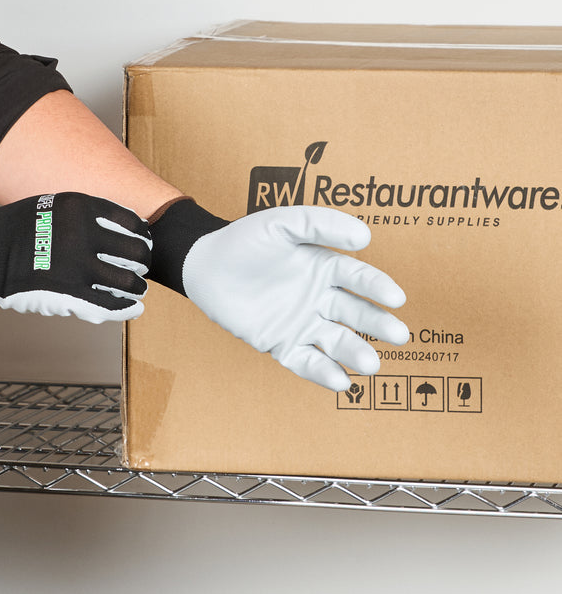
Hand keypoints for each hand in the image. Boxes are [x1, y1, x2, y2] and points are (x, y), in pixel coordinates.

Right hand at [0, 192, 151, 322]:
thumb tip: (121, 227)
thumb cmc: (16, 229)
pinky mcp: (71, 293)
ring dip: (136, 287)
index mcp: (82, 207)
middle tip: (142, 266)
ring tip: (137, 288)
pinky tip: (134, 308)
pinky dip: (127, 308)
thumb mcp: (53, 205)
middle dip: (142, 261)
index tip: (143, 240)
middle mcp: (85, 234)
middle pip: (135, 251)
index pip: (130, 221)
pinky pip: (110, 304)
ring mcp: (79, 265)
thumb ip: (86, 215)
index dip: (142, 234)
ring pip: (128, 281)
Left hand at [149, 200, 407, 390]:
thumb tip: (365, 236)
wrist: (205, 266)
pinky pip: (305, 360)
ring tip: (371, 363)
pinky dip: (322, 371)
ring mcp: (302, 322)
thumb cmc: (245, 240)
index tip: (396, 298)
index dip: (378, 287)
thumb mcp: (282, 223)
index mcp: (325, 266)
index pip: (359, 278)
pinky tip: (339, 381)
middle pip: (355, 312)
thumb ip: (320, 224)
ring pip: (336, 340)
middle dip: (377, 323)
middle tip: (399, 335)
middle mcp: (319, 297)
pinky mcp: (281, 343)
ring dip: (354, 351)